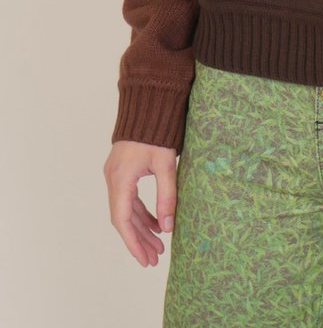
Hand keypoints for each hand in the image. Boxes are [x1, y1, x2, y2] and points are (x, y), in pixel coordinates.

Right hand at [103, 140, 177, 266]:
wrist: (148, 104)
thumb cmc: (157, 132)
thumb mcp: (166, 165)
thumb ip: (167, 196)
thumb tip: (168, 228)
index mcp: (121, 178)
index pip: (122, 220)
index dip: (133, 242)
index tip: (144, 259)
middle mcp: (113, 179)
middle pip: (123, 218)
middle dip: (139, 240)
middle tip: (154, 259)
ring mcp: (116, 175)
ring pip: (126, 210)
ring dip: (141, 228)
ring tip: (158, 246)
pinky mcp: (122, 171)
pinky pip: (129, 199)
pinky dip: (141, 213)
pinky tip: (155, 223)